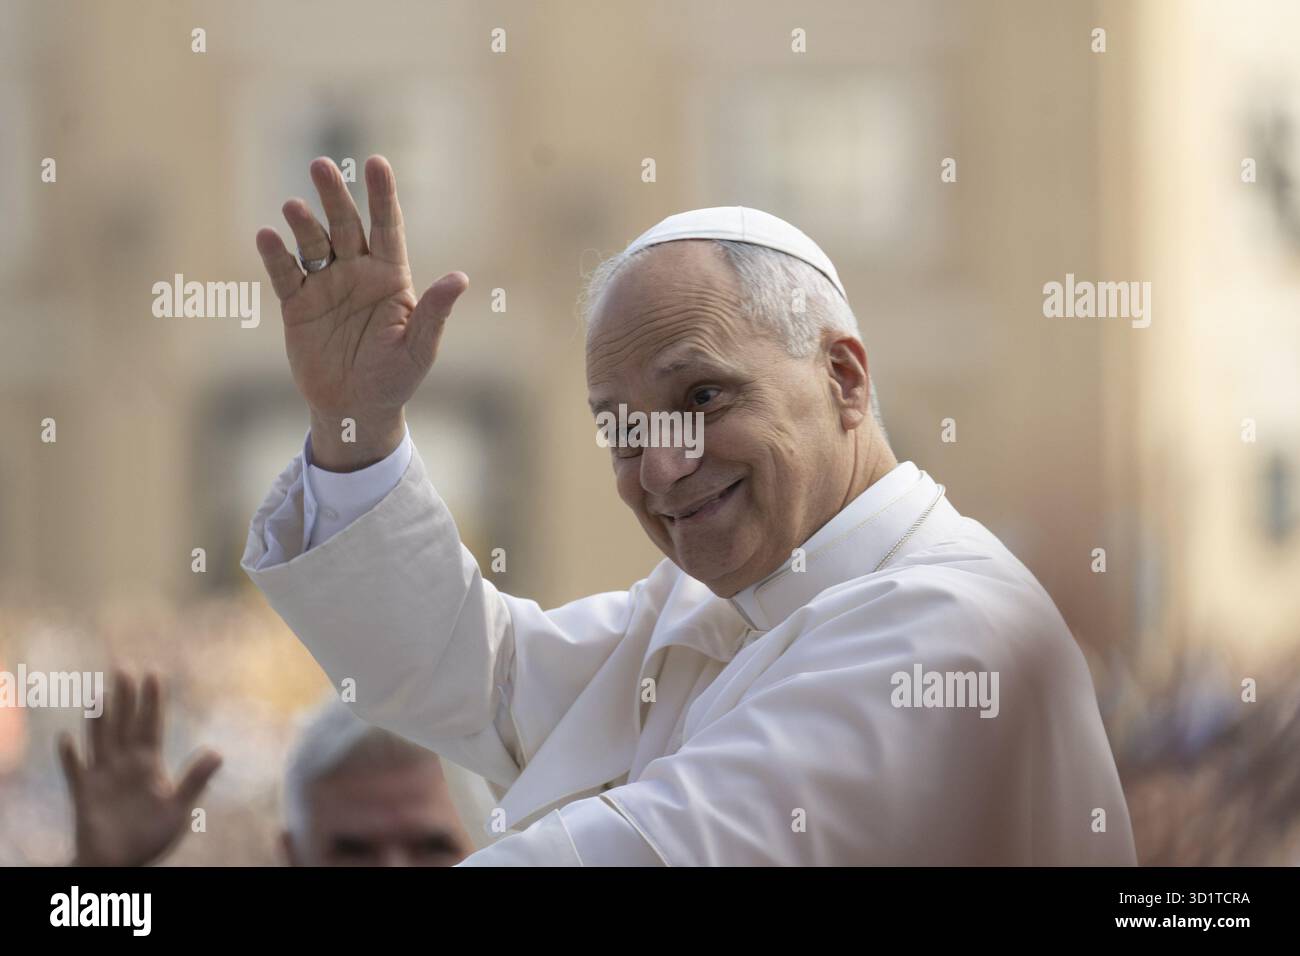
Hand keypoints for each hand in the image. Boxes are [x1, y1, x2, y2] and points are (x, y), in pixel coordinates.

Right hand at [59, 672, 221, 866]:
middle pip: (124, 724)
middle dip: (125, 698)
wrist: (122, 864)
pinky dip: (70, 757)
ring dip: (99, 719)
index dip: (151, 701)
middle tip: (124, 668)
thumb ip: (195, 780)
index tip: (153, 673)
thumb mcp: (179, 809)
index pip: (150, 725)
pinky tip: (66, 739)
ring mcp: (102, 777)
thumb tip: (218, 753)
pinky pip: (75, 772)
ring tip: (99, 694)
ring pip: (99, 740)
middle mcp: (124, 765)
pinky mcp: (84, 795)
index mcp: (148, 765)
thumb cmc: (151, 837)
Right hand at [254, 155, 468, 469]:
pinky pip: (285, 274)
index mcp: (390, 276)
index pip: (387, 226)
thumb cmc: (395, 378)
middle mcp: (357, 272)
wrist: (356, 409)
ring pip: (313, 244)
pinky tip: (267, 236)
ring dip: (303, 224)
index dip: (382, 195)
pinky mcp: (297, 305)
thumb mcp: (419, 348)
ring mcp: (326, 285)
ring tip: (293, 206)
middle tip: (321, 165)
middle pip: (346, 225)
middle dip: (335, 196)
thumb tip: (460, 279)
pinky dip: (275, 255)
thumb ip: (435, 312)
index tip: (377, 162)